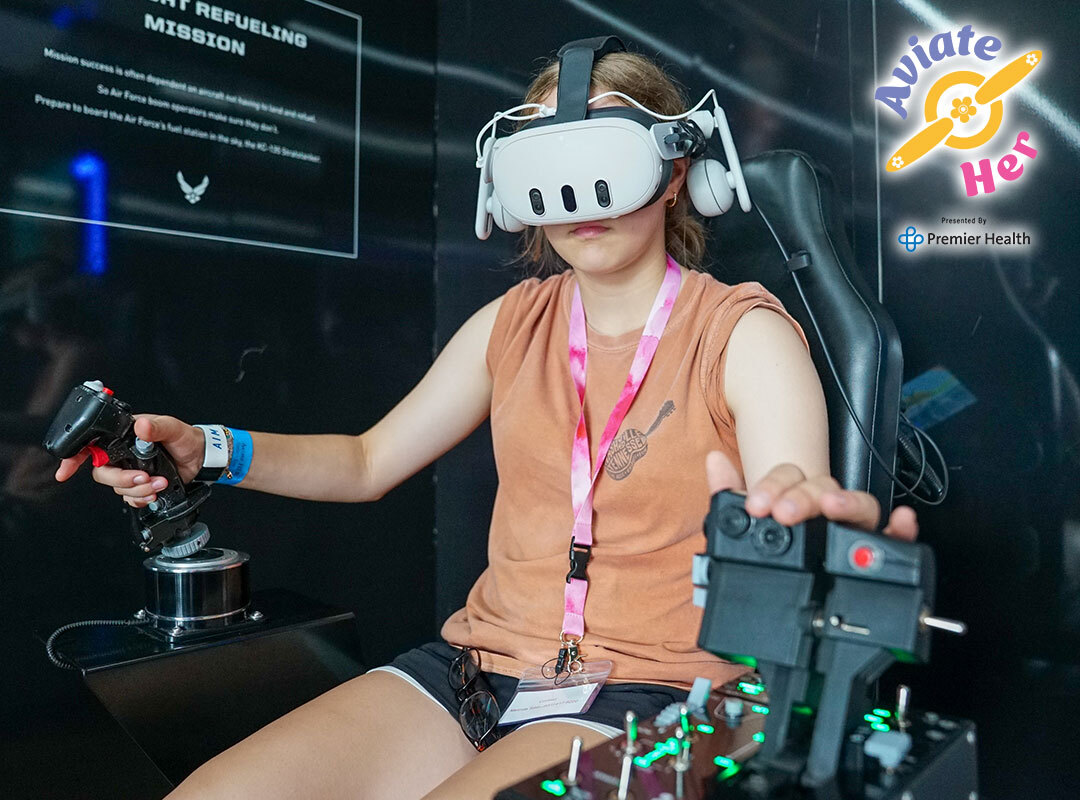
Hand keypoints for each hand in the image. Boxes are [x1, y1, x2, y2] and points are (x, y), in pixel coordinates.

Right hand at [54, 415, 205, 506]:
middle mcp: (123, 455)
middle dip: (122, 479)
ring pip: (118, 488)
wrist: (201, 458)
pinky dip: (142, 498)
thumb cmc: (185, 439)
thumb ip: (157, 427)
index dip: (74, 458)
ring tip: (159, 482)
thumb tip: (142, 425)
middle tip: (144, 478)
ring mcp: (130, 471)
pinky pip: (130, 498)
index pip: (91, 445)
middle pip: (103, 473)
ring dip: (138, 489)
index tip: (66, 471)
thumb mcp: (173, 428)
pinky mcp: (140, 486)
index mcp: (124, 436)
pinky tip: (156, 492)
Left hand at [705, 451, 917, 540]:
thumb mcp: (744, 526)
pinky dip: (902, 529)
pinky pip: (893, 540)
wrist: (783, 594)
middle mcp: (826, 509)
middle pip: (823, 489)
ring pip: (860, 506)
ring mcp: (851, 529)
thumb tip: (714, 461)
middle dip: (802, 497)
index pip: (789, 478)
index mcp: (795, 497)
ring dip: (847, 502)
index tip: (756, 504)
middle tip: (783, 513)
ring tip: (831, 507)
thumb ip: (727, 495)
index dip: (773, 485)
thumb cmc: (769, 551)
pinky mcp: (875, 554)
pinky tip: (901, 522)